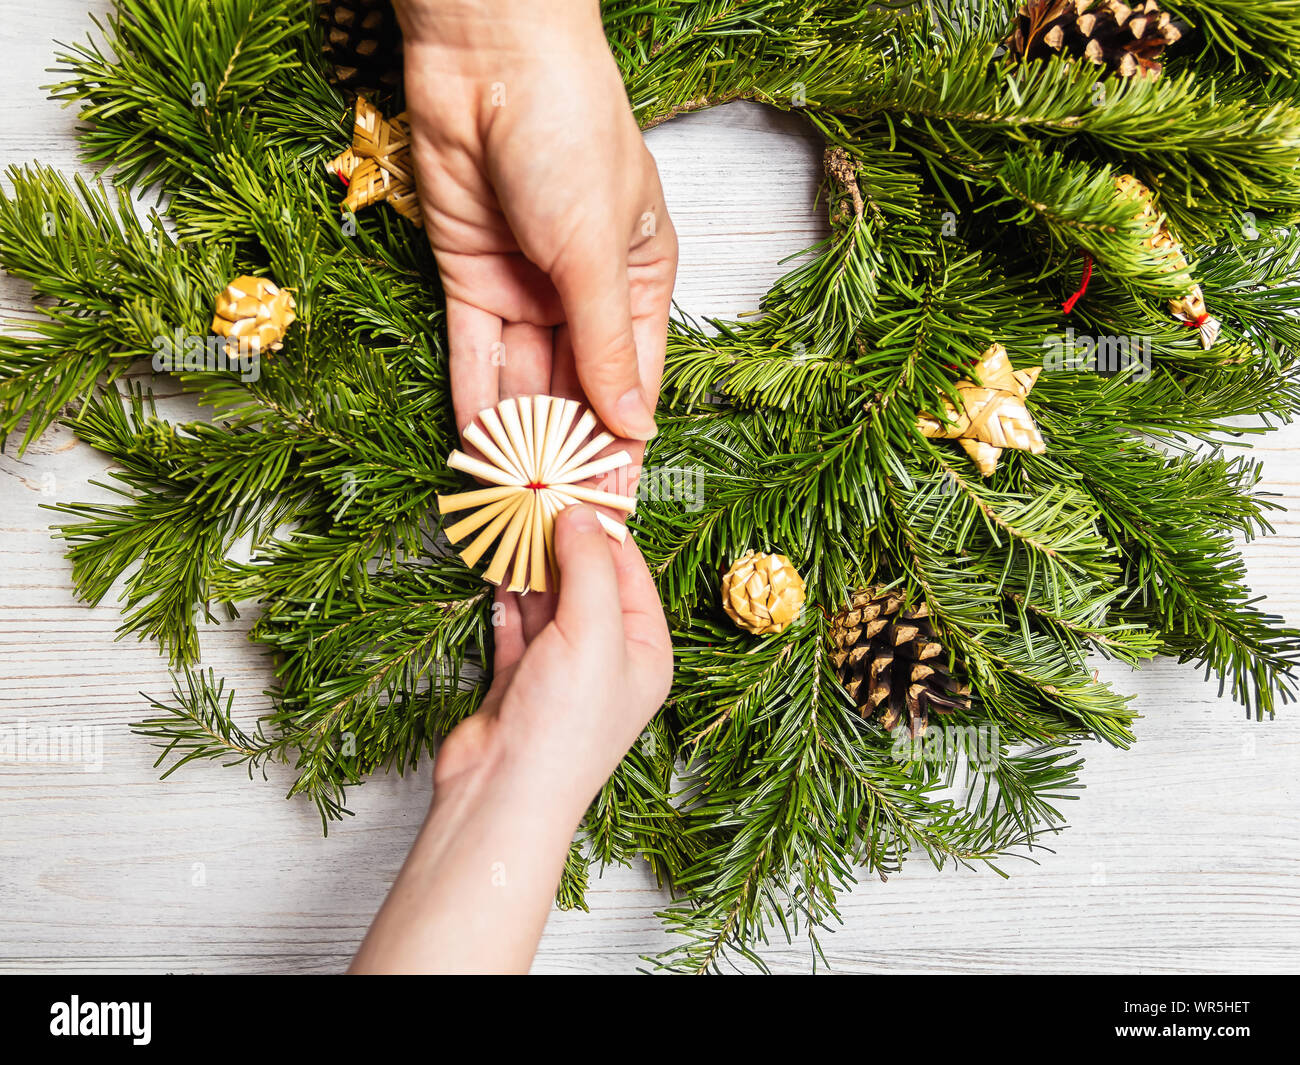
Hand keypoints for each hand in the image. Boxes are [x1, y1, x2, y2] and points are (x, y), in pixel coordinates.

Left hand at [397, 0, 676, 466]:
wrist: (489, 61)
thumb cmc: (570, 134)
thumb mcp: (598, 252)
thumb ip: (609, 345)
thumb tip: (632, 424)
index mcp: (637, 281)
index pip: (632, 380)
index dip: (621, 442)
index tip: (611, 499)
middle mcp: (582, 292)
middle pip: (575, 388)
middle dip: (564, 448)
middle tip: (554, 511)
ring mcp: (525, 287)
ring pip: (522, 378)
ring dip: (515, 432)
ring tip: (510, 493)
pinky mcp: (470, 278)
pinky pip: (473, 352)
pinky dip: (473, 396)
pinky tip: (474, 445)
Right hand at [436, 504, 672, 818]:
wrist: (501, 796)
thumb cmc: (564, 725)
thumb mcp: (592, 632)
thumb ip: (589, 566)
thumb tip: (580, 511)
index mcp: (647, 651)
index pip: (631, 570)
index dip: (604, 527)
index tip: (576, 484)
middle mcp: (609, 659)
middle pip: (589, 580)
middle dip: (563, 541)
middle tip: (537, 494)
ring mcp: (563, 670)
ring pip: (550, 599)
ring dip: (531, 564)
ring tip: (512, 518)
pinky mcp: (519, 680)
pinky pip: (516, 623)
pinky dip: (506, 595)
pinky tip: (495, 565)